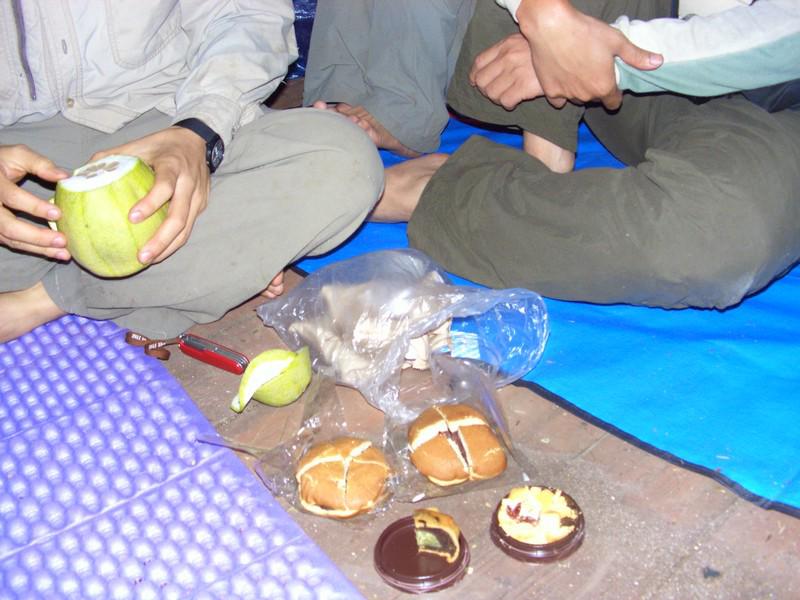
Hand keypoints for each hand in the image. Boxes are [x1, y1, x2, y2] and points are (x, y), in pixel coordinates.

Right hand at [0, 144, 69, 259]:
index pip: (12, 197)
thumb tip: (65, 177)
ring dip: (39, 249)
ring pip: (11, 239)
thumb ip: (40, 164)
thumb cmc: (2, 161)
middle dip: (36, 236)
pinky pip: (14, 243)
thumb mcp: (18, 155)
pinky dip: (35, 249)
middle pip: (8, 226)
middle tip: (62, 240)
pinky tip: (55, 253)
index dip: (34, 206)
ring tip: (64, 253)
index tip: (58, 213)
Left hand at [92, 126, 209, 264]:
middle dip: (161, 240)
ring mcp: (198, 197)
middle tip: (141, 256)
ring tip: (148, 261)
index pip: (165, 186)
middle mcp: (189, 183)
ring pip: (186, 229)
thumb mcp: (137, 144)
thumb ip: (111, 157)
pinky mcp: (201, 206)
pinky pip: (188, 228)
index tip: (131, 218)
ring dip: (167, 248)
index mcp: (173, 165)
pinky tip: (158, 252)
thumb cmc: (162, 144)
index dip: (150, 203)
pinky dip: (173, 243)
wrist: (196, 141)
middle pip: (179, 217)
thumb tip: (81, 174)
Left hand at [470, 33, 543, 109]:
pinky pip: (505, 100)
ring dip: (497, 99)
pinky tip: (514, 102)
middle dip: (486, 90)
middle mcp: (508, 57)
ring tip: (507, 97)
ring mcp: (516, 71)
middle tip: (496, 93)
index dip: (474, 76)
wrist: (568, 55)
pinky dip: (507, 104)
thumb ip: (504, 52)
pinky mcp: (525, 85)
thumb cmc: (544, 52)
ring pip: (491, 93)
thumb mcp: (523, 43)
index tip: (476, 83)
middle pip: (482, 81)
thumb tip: (480, 73)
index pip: (479, 62)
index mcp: (506, 45)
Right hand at [515, 0, 661, 108]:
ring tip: (578, 70)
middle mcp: (586, 95)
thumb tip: (658, 62)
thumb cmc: (586, 32)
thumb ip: (636, 56)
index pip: (613, 103)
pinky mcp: (550, 91)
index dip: (615, 94)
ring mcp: (566, 94)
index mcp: (604, 86)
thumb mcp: (616, 41)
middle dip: (596, 89)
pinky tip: (562, 78)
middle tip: (593, 69)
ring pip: (577, 99)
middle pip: (595, 99)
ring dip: (580, 90)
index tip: (612, 84)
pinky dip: (561, 92)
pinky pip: (558, 99)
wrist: (551, 27)